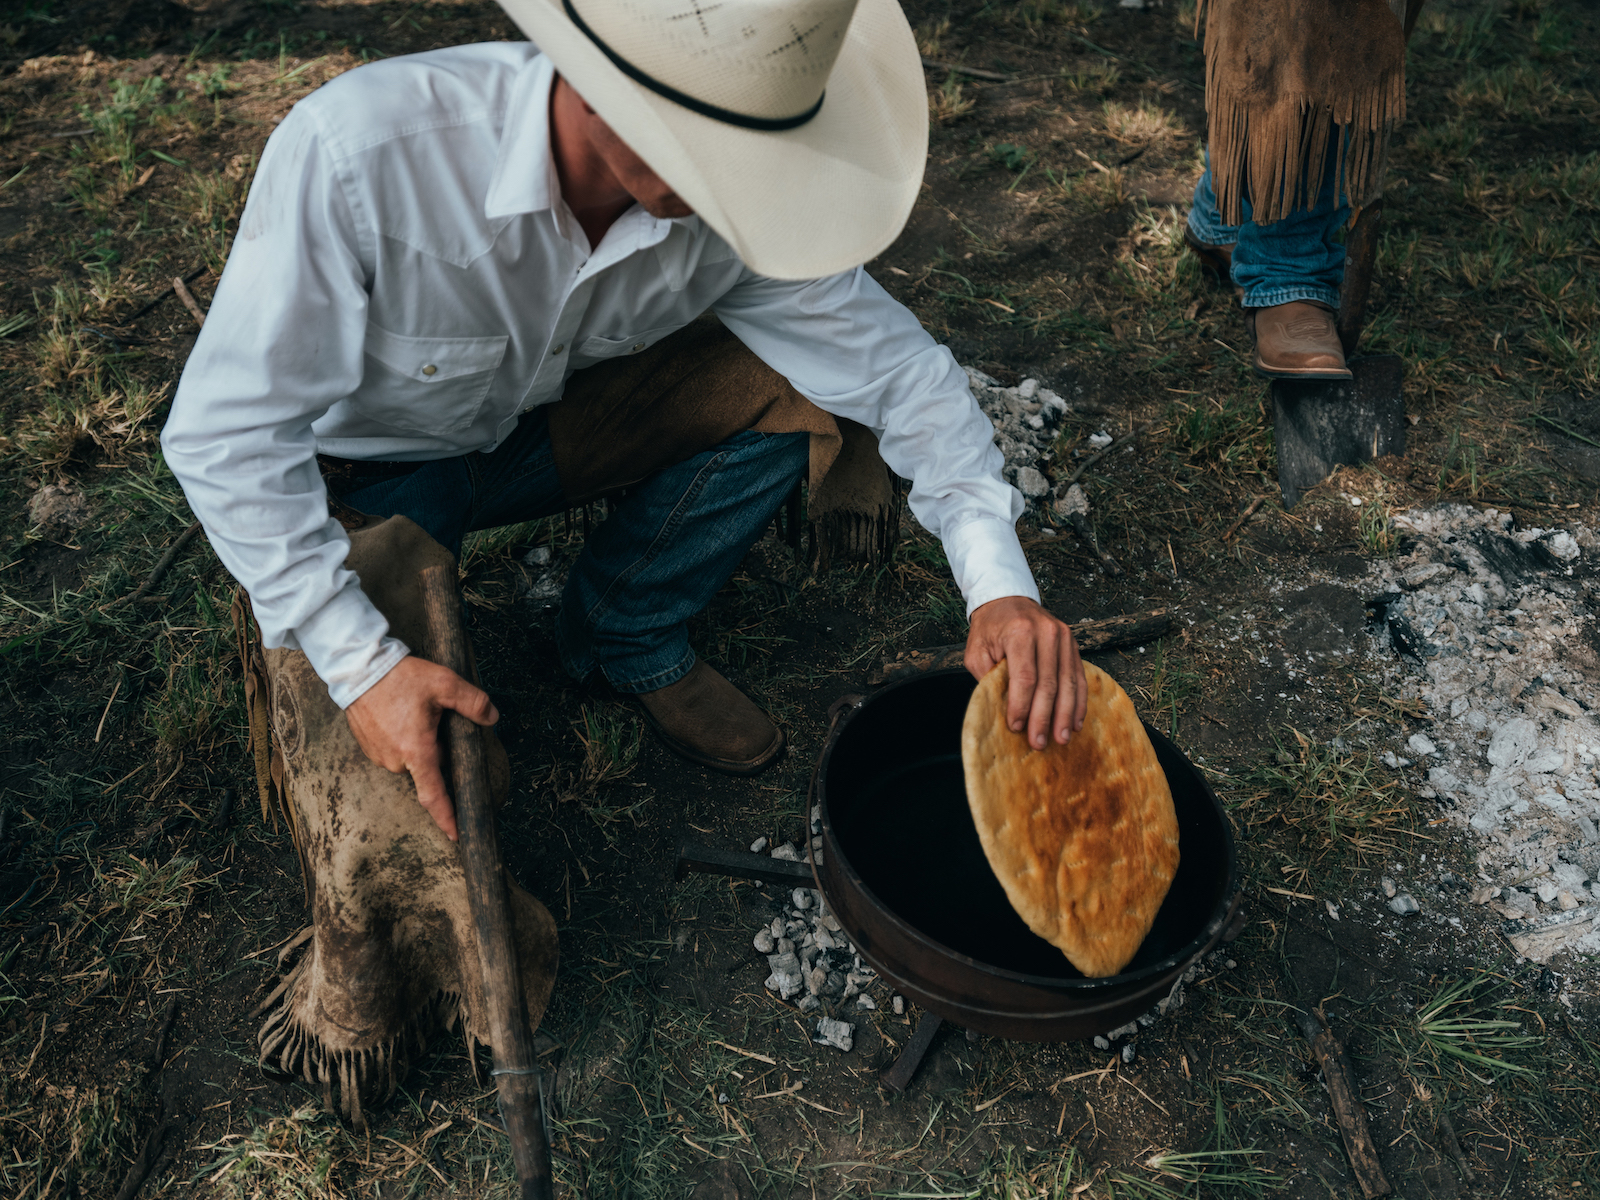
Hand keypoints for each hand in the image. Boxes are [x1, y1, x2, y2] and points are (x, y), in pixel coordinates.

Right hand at [344, 654, 498, 840]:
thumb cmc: (400, 677)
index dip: (446, 817)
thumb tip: (492, 718)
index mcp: (416, 751)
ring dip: (418, 743)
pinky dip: (402, 738)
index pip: (434, 795)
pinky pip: (394, 751)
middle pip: (428, 768)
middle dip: (437, 750)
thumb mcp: (445, 683)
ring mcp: (378, 756)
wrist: (358, 667)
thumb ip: (473, 702)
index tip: (456, 834)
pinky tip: (401, 715)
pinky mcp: (368, 748)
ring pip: (411, 758)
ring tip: (414, 711)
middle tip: (435, 718)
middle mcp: (395, 760)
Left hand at [965, 596, 1087, 750]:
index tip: (1016, 726)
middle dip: (1044, 717)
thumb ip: (988, 678)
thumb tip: (1001, 710)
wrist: (1008, 600)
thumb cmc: (990, 629)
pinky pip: (1079, 677)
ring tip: (1062, 738)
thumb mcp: (977, 650)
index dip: (1021, 705)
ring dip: (1066, 715)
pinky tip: (1075, 721)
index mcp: (1020, 632)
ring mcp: (1064, 637)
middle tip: (1039, 742)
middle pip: (1049, 683)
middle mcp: (1047, 633)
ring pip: (1068, 683)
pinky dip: (1078, 702)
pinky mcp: (1073, 644)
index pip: (1024, 676)